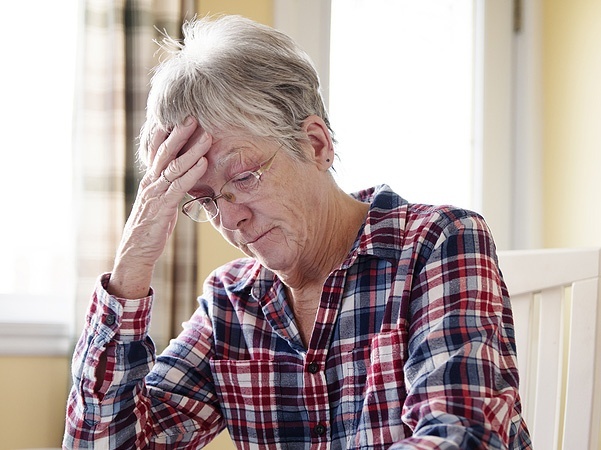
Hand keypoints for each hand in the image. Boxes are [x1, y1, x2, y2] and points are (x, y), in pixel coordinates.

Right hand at [108, 117, 211, 298]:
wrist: (136, 251)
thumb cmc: (151, 225)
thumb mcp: (159, 200)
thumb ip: (168, 185)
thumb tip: (182, 174)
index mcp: (150, 179)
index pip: (156, 149)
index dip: (166, 131)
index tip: (177, 113)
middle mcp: (150, 182)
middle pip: (164, 152)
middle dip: (179, 132)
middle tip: (192, 115)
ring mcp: (155, 193)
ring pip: (173, 166)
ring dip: (191, 150)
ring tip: (206, 135)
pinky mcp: (162, 207)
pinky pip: (178, 186)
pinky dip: (192, 173)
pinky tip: (203, 163)